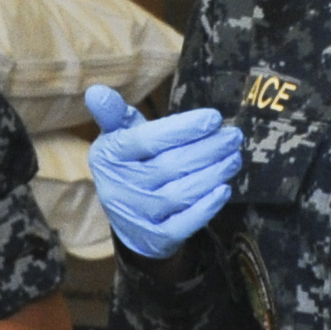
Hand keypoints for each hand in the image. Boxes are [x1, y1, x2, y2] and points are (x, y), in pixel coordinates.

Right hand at [86, 86, 241, 259]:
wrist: (127, 216)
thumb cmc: (131, 162)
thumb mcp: (119, 136)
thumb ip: (113, 113)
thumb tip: (97, 91)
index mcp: (110, 156)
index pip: (147, 140)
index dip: (182, 129)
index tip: (214, 118)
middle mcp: (119, 187)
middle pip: (169, 166)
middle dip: (208, 149)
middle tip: (233, 136)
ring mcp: (138, 215)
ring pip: (180, 194)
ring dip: (213, 174)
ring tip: (234, 158)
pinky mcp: (156, 237)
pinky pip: (184, 225)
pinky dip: (206, 208)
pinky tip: (223, 189)